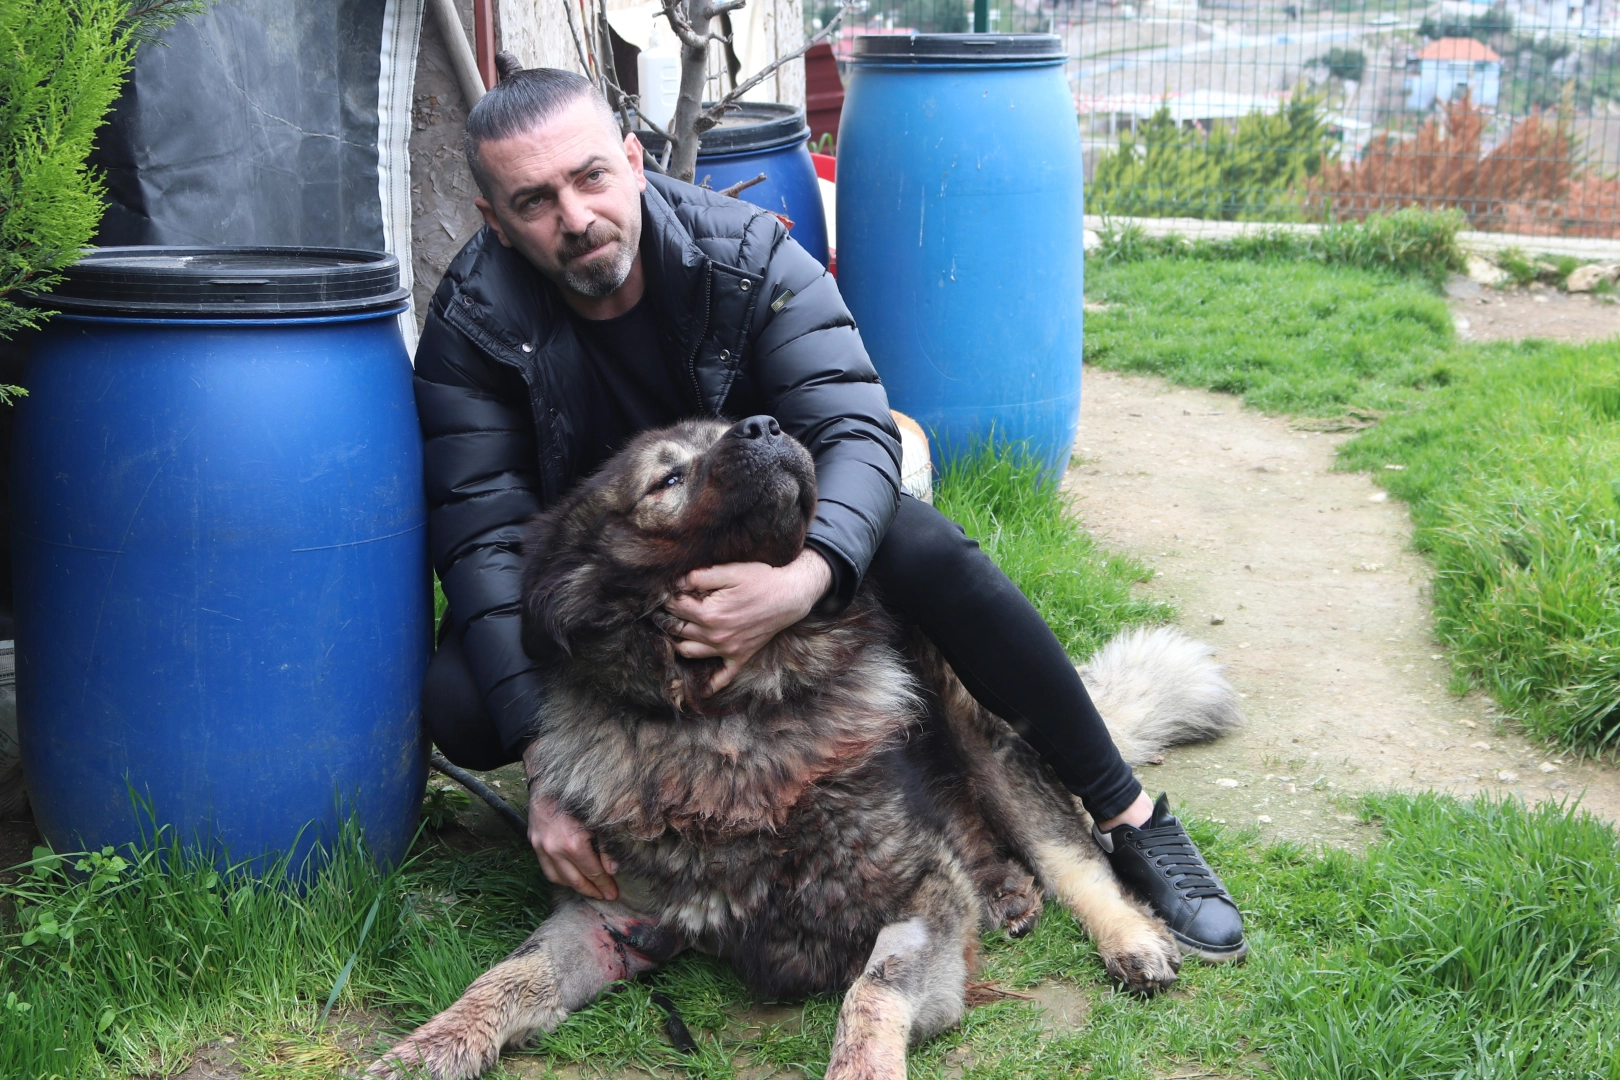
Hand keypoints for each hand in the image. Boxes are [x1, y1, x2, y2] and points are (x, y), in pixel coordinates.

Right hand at [524, 750, 617, 899]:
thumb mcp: (599, 819)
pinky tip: (570, 877)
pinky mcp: (533, 842)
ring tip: (589, 889)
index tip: (613, 893)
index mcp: (573, 844)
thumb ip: (607, 846)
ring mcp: (540, 847)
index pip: (592, 872)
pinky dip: (559, 877)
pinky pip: (546, 868)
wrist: (549, 776)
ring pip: (558, 878)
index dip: (604, 884)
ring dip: (574, 886)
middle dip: (592, 890)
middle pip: (575, 880)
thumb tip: (613, 870)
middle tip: (605, 895)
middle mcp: (554, 849)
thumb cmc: (580, 795)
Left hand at [664, 547, 831, 691]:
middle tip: (663, 609)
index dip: (668, 596)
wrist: (790, 597)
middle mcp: (715, 635)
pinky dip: (710, 684)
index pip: (676, 606)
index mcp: (709, 614)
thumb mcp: (730, 571)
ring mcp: (727, 649)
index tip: (665, 590)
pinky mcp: (739, 656)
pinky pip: (723, 677)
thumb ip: (700, 576)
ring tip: (673, 631)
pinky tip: (701, 687)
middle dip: (667, 617)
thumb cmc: (761, 580)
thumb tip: (676, 581)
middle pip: (677, 629)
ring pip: (688, 652)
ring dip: (676, 642)